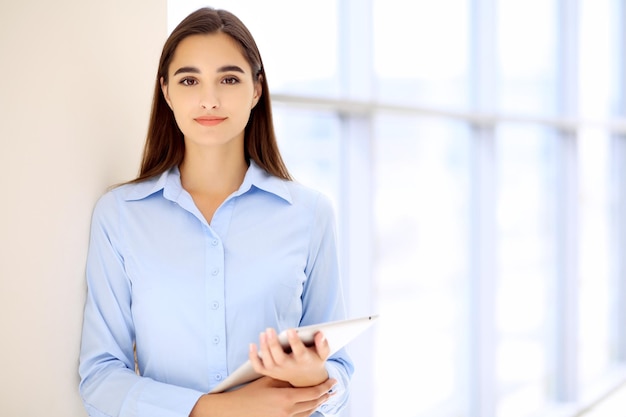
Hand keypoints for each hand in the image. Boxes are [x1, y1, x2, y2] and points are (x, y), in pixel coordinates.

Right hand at [189, 376, 335, 416]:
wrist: (235, 410)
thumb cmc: (251, 393)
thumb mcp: (270, 380)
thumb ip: (286, 379)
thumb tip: (300, 377)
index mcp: (286, 398)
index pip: (313, 393)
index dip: (325, 387)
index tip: (333, 382)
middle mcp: (288, 412)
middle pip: (314, 404)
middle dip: (325, 397)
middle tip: (333, 390)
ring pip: (308, 413)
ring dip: (317, 404)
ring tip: (324, 397)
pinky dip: (307, 411)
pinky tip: (309, 406)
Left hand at [249, 328, 330, 386]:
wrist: (306, 380)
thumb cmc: (313, 360)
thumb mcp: (323, 354)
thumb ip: (323, 345)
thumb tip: (320, 334)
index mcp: (303, 361)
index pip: (299, 352)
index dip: (295, 341)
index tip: (290, 330)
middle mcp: (290, 367)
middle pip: (279, 358)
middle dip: (273, 344)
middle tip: (269, 329)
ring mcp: (278, 371)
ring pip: (268, 362)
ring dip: (264, 348)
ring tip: (263, 333)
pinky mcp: (270, 372)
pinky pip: (259, 367)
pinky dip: (253, 358)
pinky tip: (252, 344)